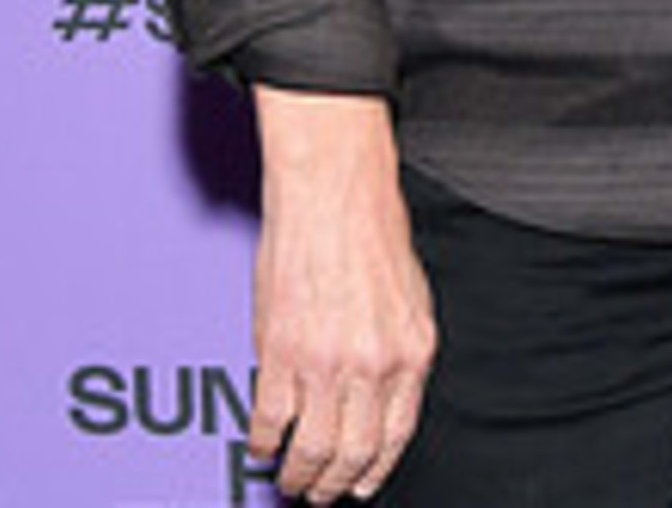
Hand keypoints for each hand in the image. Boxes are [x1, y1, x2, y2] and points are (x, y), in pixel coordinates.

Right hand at [248, 87, 435, 500]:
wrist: (335, 195)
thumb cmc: (373, 236)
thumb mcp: (411, 301)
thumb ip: (399, 353)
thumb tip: (385, 399)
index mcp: (412, 352)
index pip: (396, 435)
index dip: (375, 471)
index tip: (361, 487)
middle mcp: (373, 364)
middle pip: (354, 453)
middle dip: (335, 485)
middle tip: (320, 495)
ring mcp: (326, 362)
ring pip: (312, 448)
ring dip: (298, 475)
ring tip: (290, 481)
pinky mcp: (281, 352)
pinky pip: (269, 419)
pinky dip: (261, 442)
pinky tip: (259, 446)